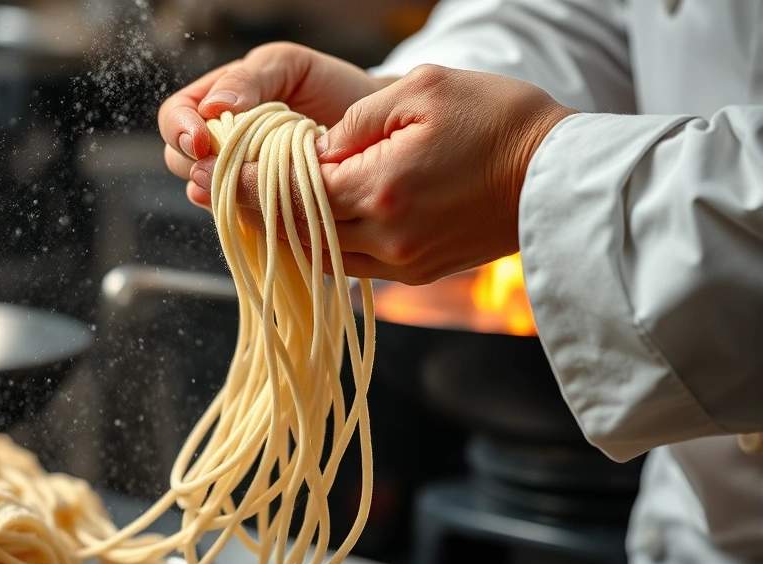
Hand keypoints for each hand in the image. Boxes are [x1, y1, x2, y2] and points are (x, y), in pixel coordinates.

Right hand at [157, 41, 391, 206]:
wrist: (375, 128)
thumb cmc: (331, 87)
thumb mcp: (289, 67)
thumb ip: (251, 78)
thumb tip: (214, 107)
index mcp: (216, 102)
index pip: (175, 116)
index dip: (180, 130)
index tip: (202, 142)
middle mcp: (221, 142)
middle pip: (181, 160)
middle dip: (199, 165)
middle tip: (229, 168)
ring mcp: (238, 177)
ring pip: (206, 192)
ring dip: (222, 193)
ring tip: (250, 188)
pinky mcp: (260, 207)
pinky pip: (238, 217)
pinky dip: (247, 214)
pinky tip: (265, 208)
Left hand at [193, 65, 574, 284]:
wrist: (559, 176)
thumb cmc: (497, 120)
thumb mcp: (421, 91)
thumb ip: (354, 122)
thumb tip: (312, 151)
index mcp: (381, 188)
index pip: (288, 192)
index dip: (240, 182)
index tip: (204, 172)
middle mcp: (387, 236)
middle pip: (296, 230)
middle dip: (251, 208)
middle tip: (212, 186)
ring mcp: (403, 261)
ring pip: (319, 254)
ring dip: (282, 230)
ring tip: (248, 204)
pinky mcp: (417, 271)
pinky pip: (350, 264)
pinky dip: (318, 244)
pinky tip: (302, 222)